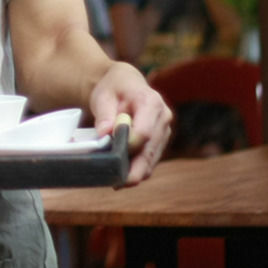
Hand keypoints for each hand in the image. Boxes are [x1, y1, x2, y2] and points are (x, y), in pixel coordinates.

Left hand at [89, 62, 172, 184]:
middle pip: (150, 150)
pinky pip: (150, 160)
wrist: (126, 84)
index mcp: (151, 102)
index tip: (113, 154)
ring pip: (152, 159)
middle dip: (135, 169)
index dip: (129, 146)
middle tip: (118, 184)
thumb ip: (104, 114)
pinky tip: (122, 178)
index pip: (144, 132)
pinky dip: (138, 169)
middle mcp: (163, 117)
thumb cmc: (113, 88)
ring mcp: (164, 131)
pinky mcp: (160, 141)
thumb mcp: (103, 96)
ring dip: (136, 173)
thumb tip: (105, 134)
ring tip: (117, 183)